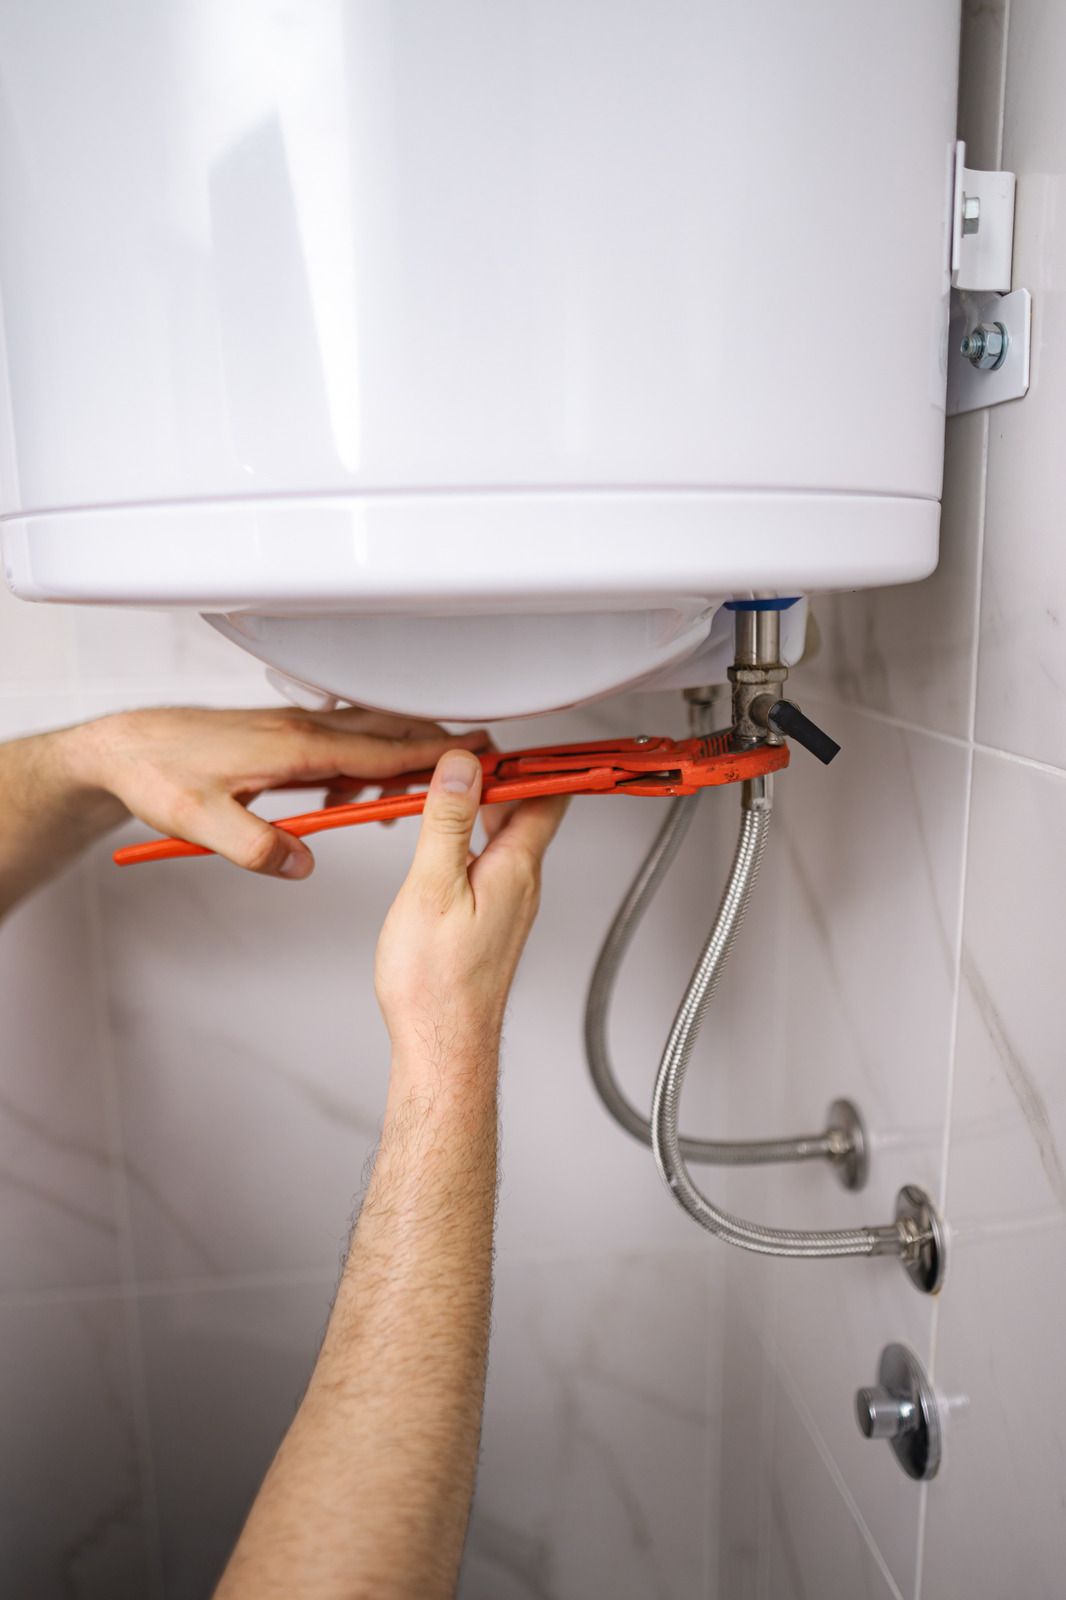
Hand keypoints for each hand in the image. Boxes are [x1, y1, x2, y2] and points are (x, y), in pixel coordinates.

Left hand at [64, 706, 489, 879]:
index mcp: (293, 748)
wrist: (125, 746)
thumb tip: (302, 866)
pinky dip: (363, 764)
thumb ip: (257, 846)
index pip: (379, 749)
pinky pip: (340, 745)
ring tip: (422, 789)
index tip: (475, 756)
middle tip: (479, 760)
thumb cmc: (159, 772)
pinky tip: (350, 795)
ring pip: (365, 737)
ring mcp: (291, 729)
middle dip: (436, 746)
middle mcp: (299, 731)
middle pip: (386, 733)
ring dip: (399, 756)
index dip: (432, 754)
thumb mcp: (203, 822)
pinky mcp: (280, 737)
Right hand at [375, 749, 567, 1059]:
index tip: (513, 731)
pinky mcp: (493, 919)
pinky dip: (474, 836)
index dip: (533, 756)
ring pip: (509, 835)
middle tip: (467, 750)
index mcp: (516, 867)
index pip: (545, 793)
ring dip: (485, 804)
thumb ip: (447, 823)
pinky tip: (446, 838)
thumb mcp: (432, 888)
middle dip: (501, 773)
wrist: (442, 1042)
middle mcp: (522, 882)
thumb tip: (461, 769)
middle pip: (528, 808)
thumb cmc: (437, 983)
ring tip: (451, 784)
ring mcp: (510, 902)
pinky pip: (494, 860)